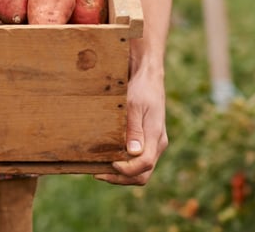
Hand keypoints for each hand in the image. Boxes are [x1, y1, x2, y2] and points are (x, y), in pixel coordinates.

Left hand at [94, 62, 167, 185]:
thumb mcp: (134, 106)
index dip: (126, 170)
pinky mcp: (147, 140)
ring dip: (121, 174)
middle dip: (121, 178)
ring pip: (140, 170)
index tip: (109, 164)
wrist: (148, 76)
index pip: (144, 165)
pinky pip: (137, 161)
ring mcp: (153, 143)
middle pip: (142, 174)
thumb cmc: (141, 88)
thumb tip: (133, 153)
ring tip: (99, 169)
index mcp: (155, 137)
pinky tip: (107, 159)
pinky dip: (123, 165)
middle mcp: (157, 144)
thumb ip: (134, 129)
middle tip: (98, 173)